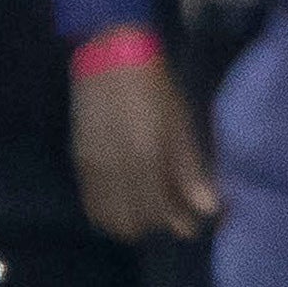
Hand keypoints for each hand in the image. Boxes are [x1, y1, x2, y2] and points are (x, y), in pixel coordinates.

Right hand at [71, 46, 221, 242]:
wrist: (110, 61)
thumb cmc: (155, 89)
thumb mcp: (181, 125)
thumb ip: (190, 170)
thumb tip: (207, 208)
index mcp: (145, 158)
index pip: (162, 212)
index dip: (181, 223)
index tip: (194, 223)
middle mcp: (114, 169)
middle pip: (134, 223)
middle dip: (157, 225)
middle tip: (175, 214)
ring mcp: (92, 168)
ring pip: (109, 218)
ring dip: (132, 222)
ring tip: (151, 210)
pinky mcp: (80, 163)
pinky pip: (93, 204)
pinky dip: (111, 212)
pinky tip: (127, 202)